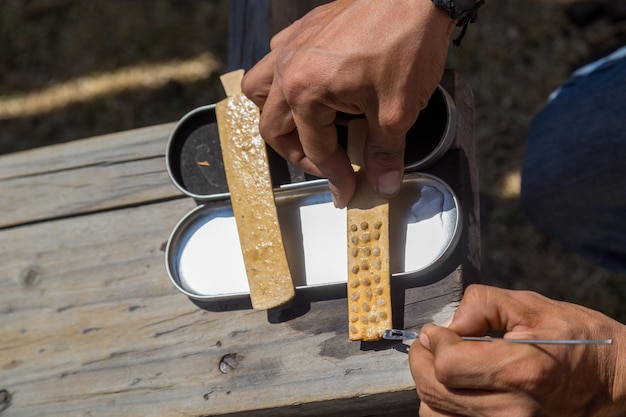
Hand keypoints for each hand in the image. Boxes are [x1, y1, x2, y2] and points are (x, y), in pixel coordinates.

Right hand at [242, 0, 455, 207]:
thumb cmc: (406, 43)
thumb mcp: (398, 111)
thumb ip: (385, 153)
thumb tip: (383, 182)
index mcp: (304, 90)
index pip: (314, 148)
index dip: (333, 176)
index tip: (345, 190)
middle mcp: (288, 68)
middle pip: (272, 126)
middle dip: (297, 154)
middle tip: (325, 165)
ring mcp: (292, 44)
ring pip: (259, 90)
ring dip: (276, 116)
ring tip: (302, 129)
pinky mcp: (303, 29)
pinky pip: (275, 61)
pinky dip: (285, 82)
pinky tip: (313, 88)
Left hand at [409, 284, 625, 416]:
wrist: (616, 382)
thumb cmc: (578, 340)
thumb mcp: (533, 306)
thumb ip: (483, 305)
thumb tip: (448, 324)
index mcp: (522, 370)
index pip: (449, 365)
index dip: (434, 342)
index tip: (436, 330)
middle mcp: (514, 409)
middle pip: (435, 391)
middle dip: (421, 360)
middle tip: (430, 342)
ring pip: (437, 414)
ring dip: (429, 386)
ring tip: (443, 364)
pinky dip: (443, 406)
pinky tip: (454, 387)